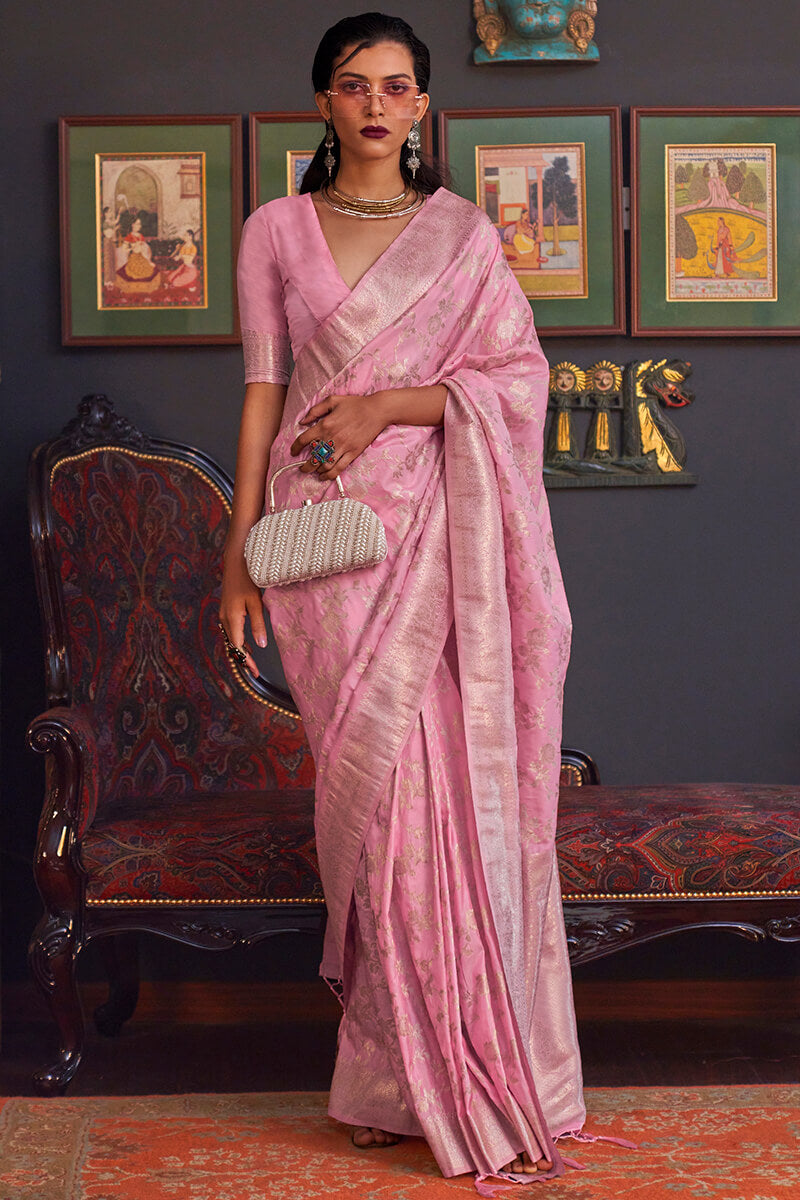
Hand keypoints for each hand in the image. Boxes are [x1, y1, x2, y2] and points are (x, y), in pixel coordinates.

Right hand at [218, 549, 267, 674]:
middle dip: (243, 658)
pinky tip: (248, 644)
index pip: (238, 646)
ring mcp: (224, 614)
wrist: (235, 562)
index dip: (246, 660)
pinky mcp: (227, 610)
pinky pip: (231, 630)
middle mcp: (225, 618)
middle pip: (233, 645)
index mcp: (232, 618)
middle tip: (255, 671)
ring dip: (241, 650)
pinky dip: (238, 640)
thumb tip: (261, 645)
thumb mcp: (256, 603)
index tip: (255, 671)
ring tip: (252, 662)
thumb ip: (258, 624)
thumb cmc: (248, 580)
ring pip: (231, 638)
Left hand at [290, 392, 389, 480]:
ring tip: (313, 472)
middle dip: (305, 466)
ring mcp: (343, 447)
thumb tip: (302, 421)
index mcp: (324, 425)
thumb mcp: (332, 400)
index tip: (293, 452)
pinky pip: (339, 468)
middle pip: (313, 457)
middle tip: (302, 468)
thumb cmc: (355, 404)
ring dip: (316, 471)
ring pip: (325, 465)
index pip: (303, 440)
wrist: (376, 410)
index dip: (295, 448)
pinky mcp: (353, 453)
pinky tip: (324, 476)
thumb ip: (315, 410)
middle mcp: (331, 438)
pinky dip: (329, 475)